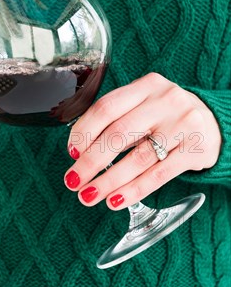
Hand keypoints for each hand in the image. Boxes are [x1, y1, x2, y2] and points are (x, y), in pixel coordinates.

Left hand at [64, 73, 221, 209]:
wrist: (215, 122)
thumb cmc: (167, 115)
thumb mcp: (145, 103)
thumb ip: (117, 117)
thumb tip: (79, 149)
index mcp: (147, 86)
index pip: (107, 107)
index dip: (84, 131)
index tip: (71, 151)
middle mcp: (165, 101)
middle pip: (118, 134)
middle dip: (90, 161)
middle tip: (72, 180)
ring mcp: (183, 125)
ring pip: (137, 159)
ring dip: (108, 181)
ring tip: (88, 195)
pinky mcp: (196, 151)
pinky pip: (158, 175)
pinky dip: (133, 191)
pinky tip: (115, 200)